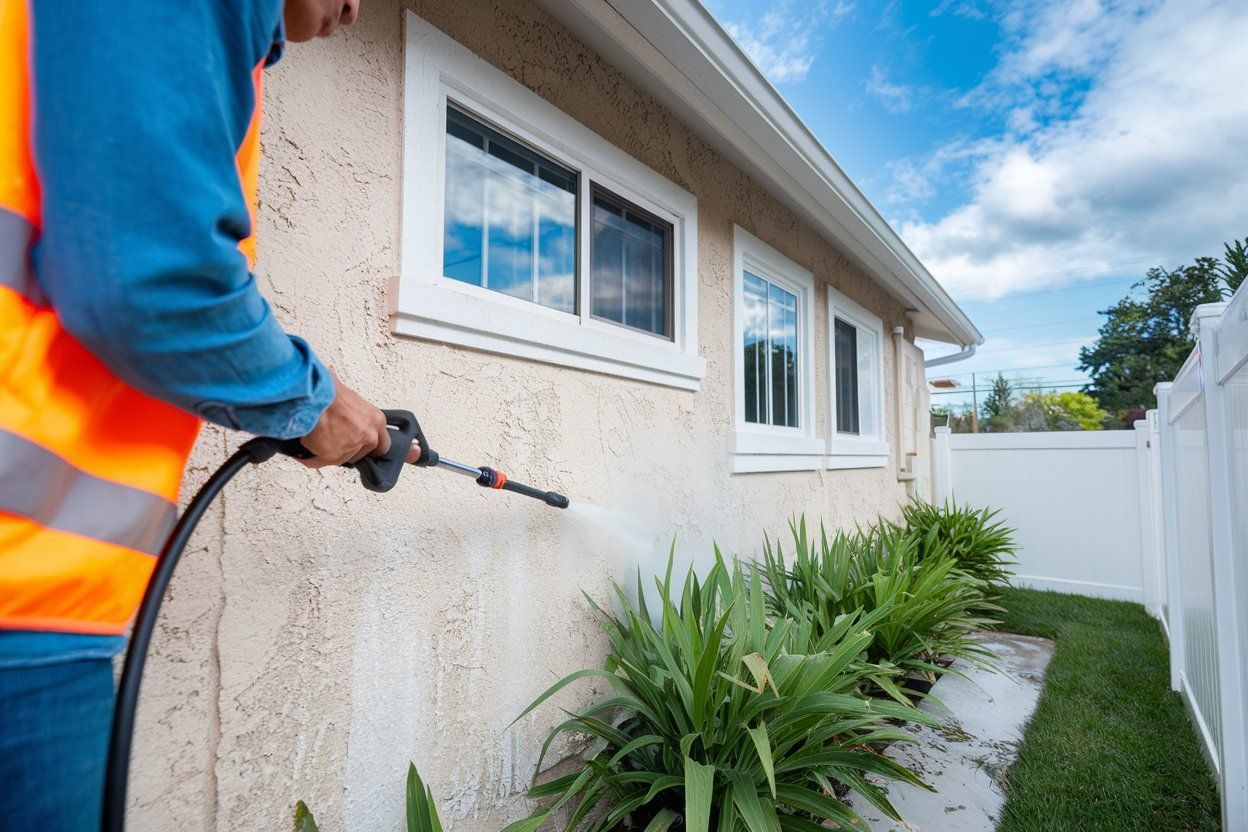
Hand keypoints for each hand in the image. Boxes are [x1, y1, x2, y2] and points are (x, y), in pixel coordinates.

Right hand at [299, 371, 421, 467]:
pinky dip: (309, 457)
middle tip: (334, 442)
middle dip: (347, 451)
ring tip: (316, 440)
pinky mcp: (330, 455)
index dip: (368, 447)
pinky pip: (317, 462)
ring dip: (327, 452)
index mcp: (376, 421)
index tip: (360, 447)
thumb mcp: (353, 399)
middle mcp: (367, 436)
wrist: (313, 393)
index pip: (381, 446)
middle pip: (359, 455)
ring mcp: (350, 448)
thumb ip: (357, 417)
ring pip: (338, 459)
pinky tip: (304, 450)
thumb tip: (349, 422)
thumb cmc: (330, 390)